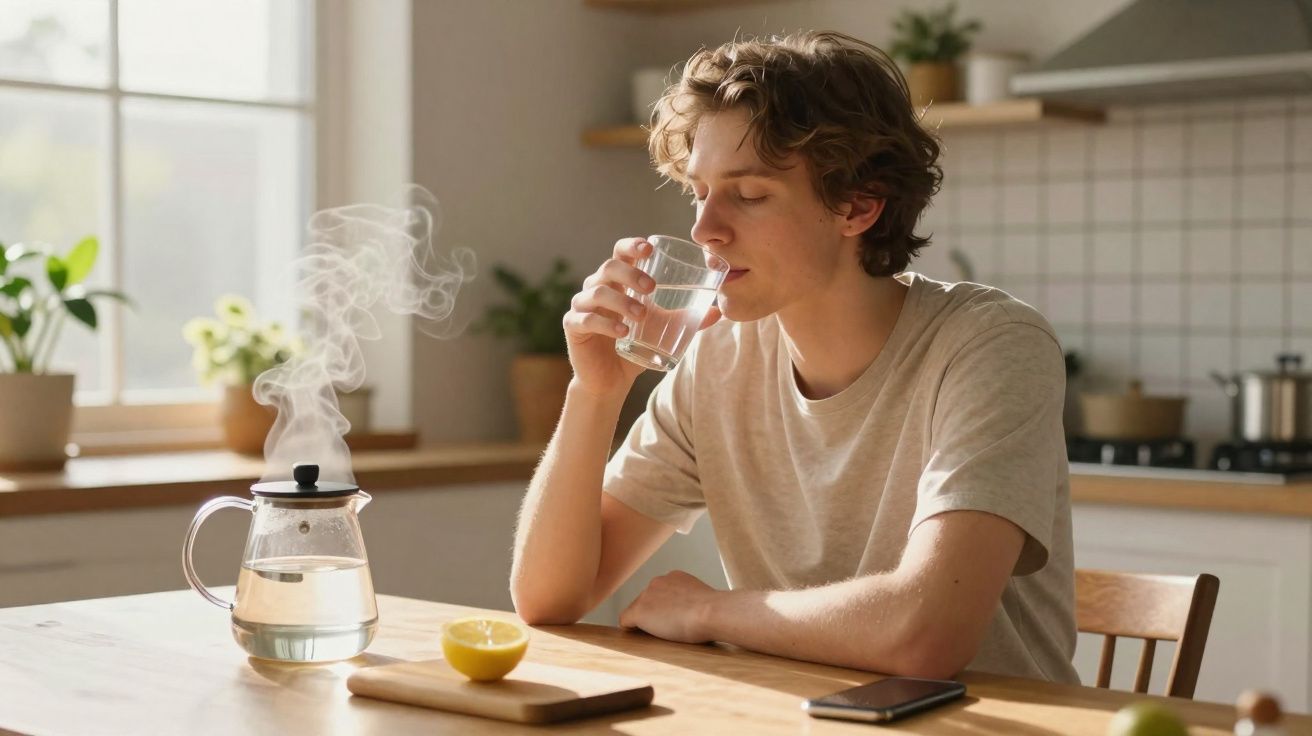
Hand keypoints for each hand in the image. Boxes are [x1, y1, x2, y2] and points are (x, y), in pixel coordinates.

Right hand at [563, 238, 721, 398]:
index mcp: (617, 281)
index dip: (631, 246)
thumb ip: (686, 318)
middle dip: (631, 273)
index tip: (649, 248)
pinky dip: (605, 324)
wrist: (611, 380)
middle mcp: (597, 288)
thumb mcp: (662, 329)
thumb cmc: (635, 346)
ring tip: (642, 315)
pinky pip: (585, 319)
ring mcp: (582, 306)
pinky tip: (622, 332)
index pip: (620, 253)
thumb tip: (717, 312)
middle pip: (608, 268)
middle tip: (652, 287)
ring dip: (622, 301)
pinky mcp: (573, 327)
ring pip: (597, 293)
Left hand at [618, 570, 719, 643]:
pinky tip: (636, 637)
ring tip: (659, 636)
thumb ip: (694, 602)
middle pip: (646, 601)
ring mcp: (647, 596)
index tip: (673, 619)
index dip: (664, 609)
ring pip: (637, 611)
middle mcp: (657, 582)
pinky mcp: (639, 611)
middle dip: (653, 614)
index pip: (660, 593)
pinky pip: (625, 621)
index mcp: (675, 577)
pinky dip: (630, 629)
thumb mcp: (705, 600)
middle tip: (667, 630)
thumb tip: (696, 614)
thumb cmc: (716, 611)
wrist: (711, 612)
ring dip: (644, 622)